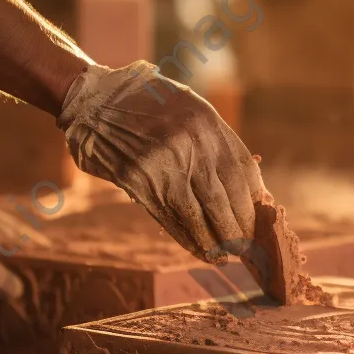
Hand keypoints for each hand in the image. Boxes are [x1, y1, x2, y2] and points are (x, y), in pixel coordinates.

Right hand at [57, 61, 264, 261]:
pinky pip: (172, 220)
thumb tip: (249, 187)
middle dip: (240, 228)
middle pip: (225, 199)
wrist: (93, 98)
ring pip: (200, 216)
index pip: (244, 172)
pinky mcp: (138, 183)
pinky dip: (190, 241)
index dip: (254, 201)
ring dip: (217, 242)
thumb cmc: (148, 103)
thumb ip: (216, 142)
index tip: (260, 218)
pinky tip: (203, 251)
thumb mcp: (190, 108)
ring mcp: (163, 165)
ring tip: (226, 255)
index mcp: (208, 122)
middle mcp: (190, 144)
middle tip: (248, 247)